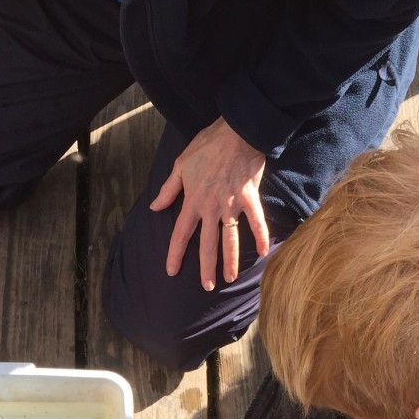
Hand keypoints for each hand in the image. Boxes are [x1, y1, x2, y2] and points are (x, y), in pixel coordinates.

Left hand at [150, 117, 268, 289]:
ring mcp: (232, 205)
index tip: (171, 271)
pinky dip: (261, 237)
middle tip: (207, 287)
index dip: (175, 254)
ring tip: (230, 278)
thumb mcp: (180, 165)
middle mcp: (211, 208)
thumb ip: (168, 190)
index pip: (180, 234)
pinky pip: (257, 221)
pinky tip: (263, 254)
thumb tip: (154, 207)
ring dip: (231, 261)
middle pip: (207, 244)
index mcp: (193, 201)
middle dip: (206, 268)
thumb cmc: (207, 145)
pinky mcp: (250, 197)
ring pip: (230, 239)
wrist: (236, 131)